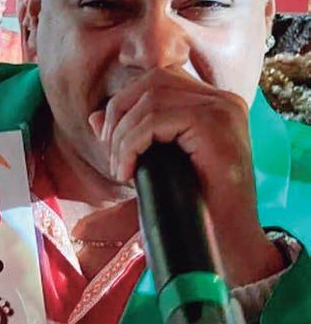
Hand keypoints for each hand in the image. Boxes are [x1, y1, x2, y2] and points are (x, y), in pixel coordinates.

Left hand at [89, 68, 283, 285]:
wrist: (229, 243)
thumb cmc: (194, 208)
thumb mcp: (154, 167)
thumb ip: (128, 137)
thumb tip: (94, 117)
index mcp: (212, 104)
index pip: (157, 81)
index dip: (124, 106)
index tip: (111, 144)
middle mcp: (222, 100)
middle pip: (151, 81)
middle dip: (119, 115)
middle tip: (114, 157)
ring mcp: (222, 109)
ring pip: (151, 99)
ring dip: (123, 136)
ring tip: (121, 169)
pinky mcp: (216, 124)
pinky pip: (157, 119)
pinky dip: (132, 144)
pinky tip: (128, 172)